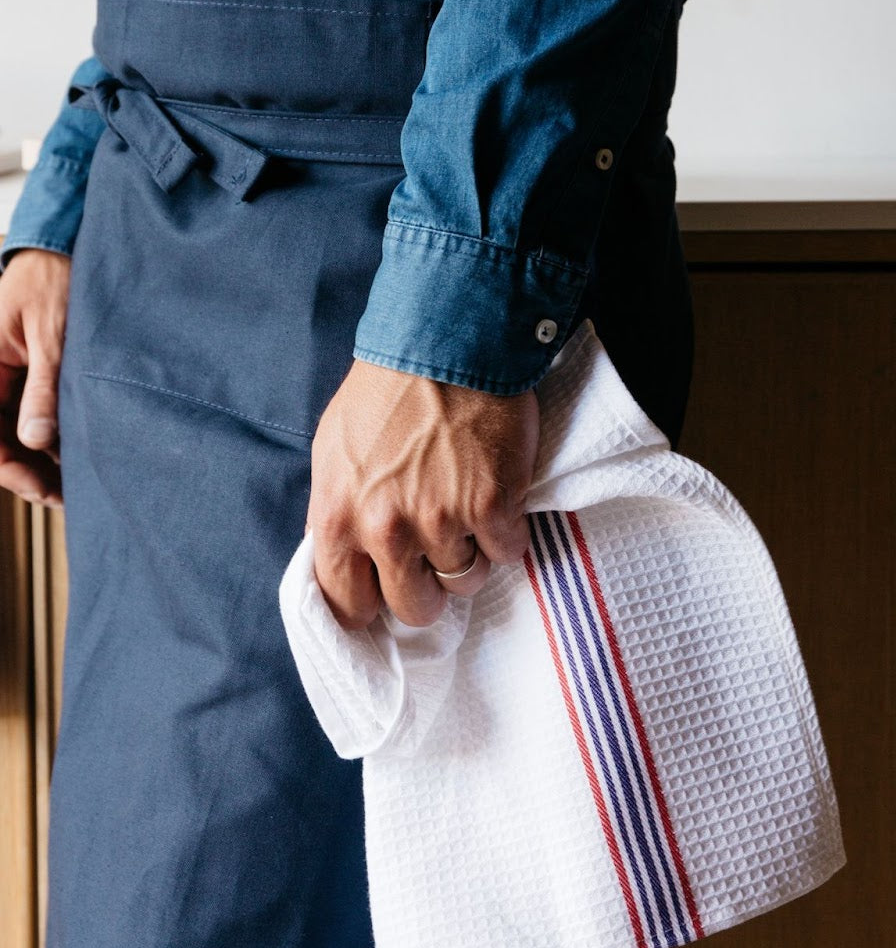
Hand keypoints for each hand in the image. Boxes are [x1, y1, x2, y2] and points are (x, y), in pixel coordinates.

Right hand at [0, 248, 69, 505]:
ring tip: (76, 477)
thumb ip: (43, 387)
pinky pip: (29, 412)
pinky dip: (50, 432)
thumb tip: (35, 441)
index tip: (43, 490)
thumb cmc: (53, 282)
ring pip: (15, 430)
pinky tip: (73, 447)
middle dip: (30, 470)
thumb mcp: (52, 336)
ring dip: (41, 455)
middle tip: (67, 494)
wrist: (61, 249)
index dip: (11, 470)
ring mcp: (5, 376)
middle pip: (0, 440)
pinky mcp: (24, 374)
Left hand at [307, 358, 539, 629]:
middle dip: (427, 585)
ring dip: (471, 553)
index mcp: (337, 518)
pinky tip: (498, 496)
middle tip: (437, 550)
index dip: (372, 599)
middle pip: (413, 607)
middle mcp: (385, 529)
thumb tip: (349, 559)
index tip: (388, 586)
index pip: (347, 605)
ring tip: (468, 510)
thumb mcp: (335, 451)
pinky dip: (508, 530)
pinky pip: (508, 552)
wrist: (447, 339)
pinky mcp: (493, 506)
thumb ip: (339, 512)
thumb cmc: (387, 389)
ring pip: (465, 581)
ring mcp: (441, 520)